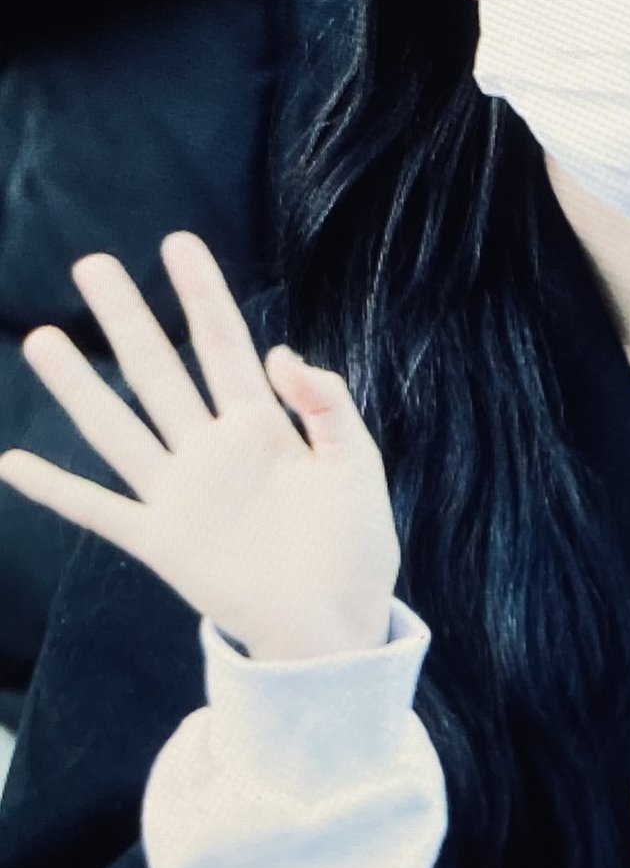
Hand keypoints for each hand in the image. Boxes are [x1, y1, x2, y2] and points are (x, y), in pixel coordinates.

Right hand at [0, 232, 400, 661]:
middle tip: (92, 265)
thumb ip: (327, 406)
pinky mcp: (161, 541)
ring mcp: (181, 493)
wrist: (339, 625)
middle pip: (159, 370)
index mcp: (262, 426)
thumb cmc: (356, 545)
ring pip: (119, 426)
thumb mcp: (357, 464)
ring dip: (79, 386)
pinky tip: (12, 463)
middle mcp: (211, 449)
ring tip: (42, 339)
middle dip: (128, 318)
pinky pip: (98, 510)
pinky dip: (56, 490)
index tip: (177, 242)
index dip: (202, 294)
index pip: (224, 344)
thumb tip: (283, 352)